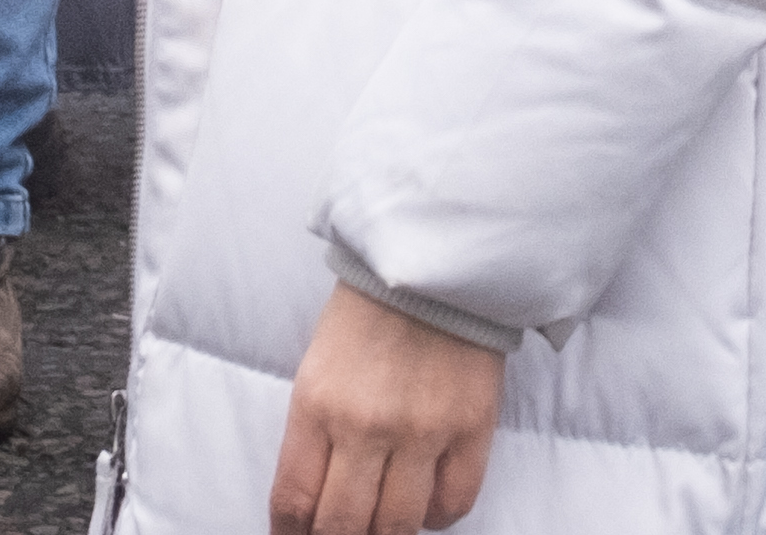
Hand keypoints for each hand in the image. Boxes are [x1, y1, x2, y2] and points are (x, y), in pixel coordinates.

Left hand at [268, 284, 500, 534]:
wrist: (436, 257)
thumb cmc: (370, 310)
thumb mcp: (318, 366)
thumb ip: (314, 431)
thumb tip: (312, 497)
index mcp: (317, 404)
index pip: (294, 502)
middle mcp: (366, 425)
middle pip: (342, 527)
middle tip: (341, 532)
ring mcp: (422, 430)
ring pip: (397, 526)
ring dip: (385, 533)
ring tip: (382, 520)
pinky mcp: (471, 427)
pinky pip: (454, 503)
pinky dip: (437, 518)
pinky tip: (426, 505)